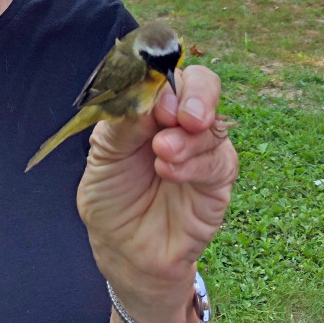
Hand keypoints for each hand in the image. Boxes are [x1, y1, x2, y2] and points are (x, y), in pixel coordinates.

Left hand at [77, 65, 237, 322]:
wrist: (123, 249)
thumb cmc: (111, 195)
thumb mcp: (104, 153)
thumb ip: (125, 121)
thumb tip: (150, 94)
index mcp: (149, 105)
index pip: (166, 73)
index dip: (165, 80)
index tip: (157, 100)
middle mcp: (178, 120)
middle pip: (203, 84)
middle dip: (196, 95)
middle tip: (179, 117)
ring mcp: (201, 147)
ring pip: (214, 123)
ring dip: (189, 137)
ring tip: (162, 154)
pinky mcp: (217, 179)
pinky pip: (219, 160)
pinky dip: (196, 163)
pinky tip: (170, 172)